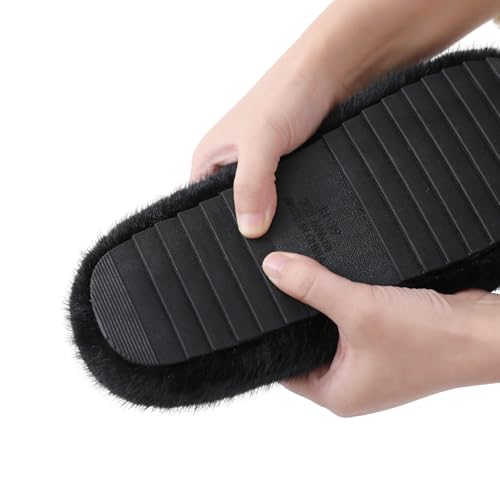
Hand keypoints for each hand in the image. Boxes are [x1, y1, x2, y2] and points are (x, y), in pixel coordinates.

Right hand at [191, 41, 339, 237]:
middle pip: (234, 213)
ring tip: (285, 218)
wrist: (331, 74)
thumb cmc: (286, 91)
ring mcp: (258, 171)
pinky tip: (300, 205)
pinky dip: (291, 204)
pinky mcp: (283, 173)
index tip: (241, 242)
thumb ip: (252, 184)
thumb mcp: (261, 141)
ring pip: (260, 208)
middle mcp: (230, 168)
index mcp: (209, 161)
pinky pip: (282, 199)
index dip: (220, 227)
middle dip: (250, 222)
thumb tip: (249, 227)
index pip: (202, 208)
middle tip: (267, 231)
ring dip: (273, 213)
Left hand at [262, 252, 499, 416]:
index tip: (258, 310)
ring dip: (322, 308)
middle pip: (306, 346)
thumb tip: (274, 269)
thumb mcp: (359, 309)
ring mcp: (369, 363)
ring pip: (329, 332)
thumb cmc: (432, 340)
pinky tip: (335, 281)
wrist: (484, 330)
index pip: (285, 369)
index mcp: (338, 394)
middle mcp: (351, 383)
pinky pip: (351, 322)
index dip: (269, 340)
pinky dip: (343, 303)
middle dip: (295, 318)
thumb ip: (313, 287)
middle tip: (276, 286)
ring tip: (302, 280)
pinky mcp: (384, 343)